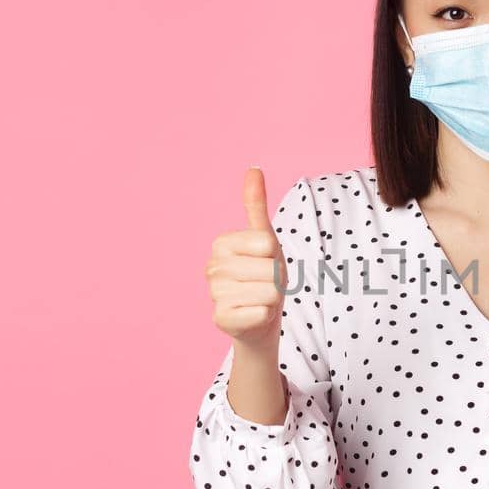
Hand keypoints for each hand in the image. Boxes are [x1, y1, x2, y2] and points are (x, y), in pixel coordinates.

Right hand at [205, 167, 286, 352]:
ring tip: (259, 298)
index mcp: (221, 243)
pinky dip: (265, 315)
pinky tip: (254, 315)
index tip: (265, 262)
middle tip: (265, 284)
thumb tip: (253, 168)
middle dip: (277, 280)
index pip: (268, 243)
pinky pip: (262, 313)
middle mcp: (212, 267)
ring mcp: (214, 294)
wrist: (259, 317)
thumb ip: (256, 205)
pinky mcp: (220, 320)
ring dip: (272, 298)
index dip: (275, 255)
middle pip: (271, 269)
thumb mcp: (265, 239)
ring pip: (269, 292)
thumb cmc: (263, 274)